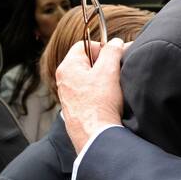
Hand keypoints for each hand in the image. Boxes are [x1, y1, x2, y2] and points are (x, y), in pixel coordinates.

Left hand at [56, 37, 126, 153]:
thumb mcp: (109, 70)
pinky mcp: (75, 109)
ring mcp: (68, 96)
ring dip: (103, 80)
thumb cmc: (99, 104)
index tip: (115, 56)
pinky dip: (99, 94)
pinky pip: (88, 94)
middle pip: (86, 62)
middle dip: (104, 65)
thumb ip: (112, 51)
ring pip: (88, 79)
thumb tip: (115, 43)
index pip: (84, 45)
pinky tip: (108, 102)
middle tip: (116, 72)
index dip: (102, 47)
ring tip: (113, 90)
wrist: (95, 136)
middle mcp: (64, 81)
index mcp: (67, 67)